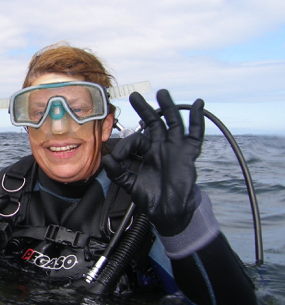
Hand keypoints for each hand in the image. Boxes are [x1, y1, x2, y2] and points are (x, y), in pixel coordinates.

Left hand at [102, 89, 204, 236]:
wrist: (168, 210)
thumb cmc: (150, 197)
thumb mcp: (130, 184)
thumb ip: (118, 172)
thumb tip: (107, 160)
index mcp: (147, 152)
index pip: (136, 139)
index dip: (125, 146)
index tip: (118, 158)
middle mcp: (161, 147)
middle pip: (154, 122)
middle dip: (145, 109)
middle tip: (135, 96)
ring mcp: (175, 148)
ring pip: (173, 122)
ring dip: (168, 107)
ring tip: (163, 93)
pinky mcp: (188, 153)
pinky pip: (195, 133)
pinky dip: (198, 119)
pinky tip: (198, 105)